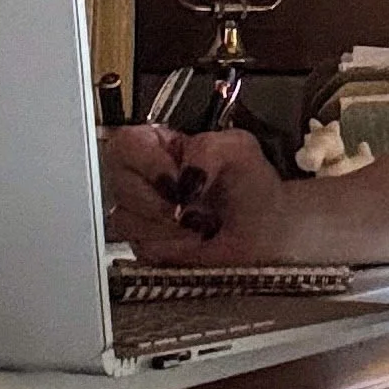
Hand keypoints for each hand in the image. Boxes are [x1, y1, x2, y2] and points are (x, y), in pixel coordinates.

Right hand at [102, 126, 294, 264]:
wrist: (269, 242)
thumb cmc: (258, 195)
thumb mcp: (240, 151)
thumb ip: (207, 148)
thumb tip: (183, 172)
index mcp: (169, 147)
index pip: (127, 142)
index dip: (145, 160)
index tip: (174, 176)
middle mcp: (151, 178)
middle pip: (119, 181)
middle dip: (158, 198)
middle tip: (190, 204)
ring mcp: (145, 214)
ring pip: (125, 216)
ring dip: (167, 224)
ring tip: (200, 224)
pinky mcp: (146, 247)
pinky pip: (138, 245)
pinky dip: (169, 245)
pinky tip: (192, 240)